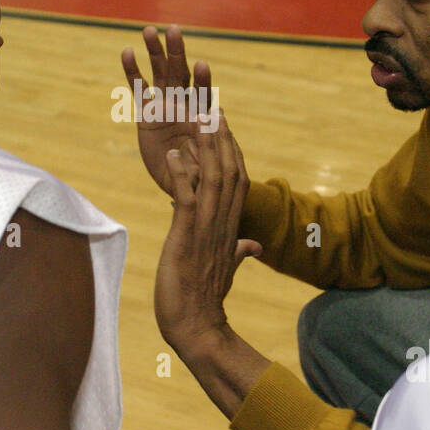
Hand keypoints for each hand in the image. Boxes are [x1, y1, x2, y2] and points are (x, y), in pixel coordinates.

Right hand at [121, 25, 213, 196]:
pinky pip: (139, 89)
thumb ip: (210, 140)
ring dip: (155, 52)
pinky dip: (133, 71)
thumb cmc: (203, 174)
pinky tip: (128, 52)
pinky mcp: (146, 113)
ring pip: (159, 74)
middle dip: (176, 51)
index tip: (201, 65)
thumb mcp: (210, 160)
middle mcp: (184, 104)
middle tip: (173, 29)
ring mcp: (165, 106)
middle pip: (180, 72)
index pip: (202, 92)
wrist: (184, 185)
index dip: (202, 79)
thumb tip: (214, 118)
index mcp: (202, 113)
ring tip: (149, 30)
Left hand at [154, 109, 261, 354]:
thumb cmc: (205, 298)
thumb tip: (255, 246)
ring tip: (198, 116)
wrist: (197, 326)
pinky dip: (181, 176)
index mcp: (230, 226)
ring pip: (212, 178)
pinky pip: (187, 200)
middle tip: (213, 102)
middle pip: (228, 169)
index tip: (225, 122)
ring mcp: (206, 229)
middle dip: (221, 135)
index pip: (236, 179)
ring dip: (205, 146)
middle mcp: (222, 222)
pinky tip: (174, 155)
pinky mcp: (186, 238)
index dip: (231, 148)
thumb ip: (241, 252)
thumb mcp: (226, 268)